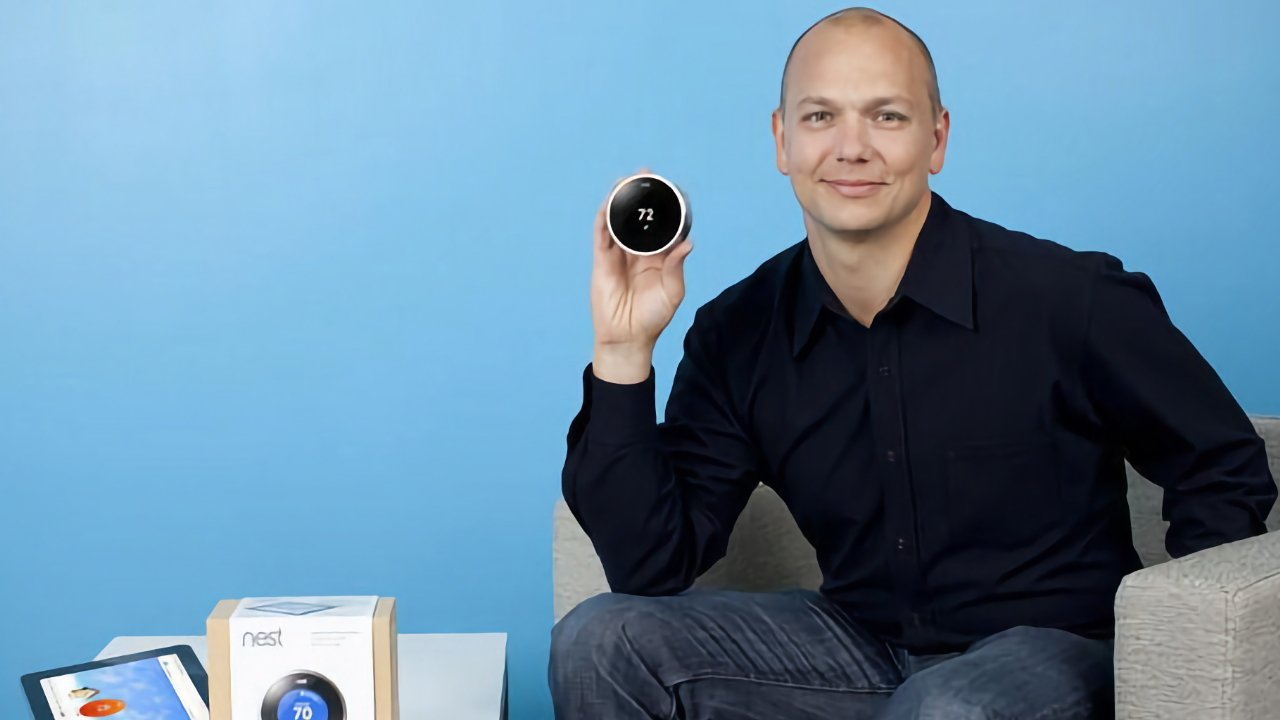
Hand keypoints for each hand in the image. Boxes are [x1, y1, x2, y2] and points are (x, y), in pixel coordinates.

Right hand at [590, 168, 694, 381]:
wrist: (628, 338)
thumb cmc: (653, 318)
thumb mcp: (672, 292)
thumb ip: (677, 267)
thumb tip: (688, 244)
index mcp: (657, 257)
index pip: (661, 226)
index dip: (664, 207)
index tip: (669, 188)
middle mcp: (637, 252)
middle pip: (638, 217)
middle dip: (641, 195)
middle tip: (647, 174)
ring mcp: (618, 255)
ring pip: (618, 221)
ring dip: (621, 200)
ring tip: (627, 180)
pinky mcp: (602, 261)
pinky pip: (602, 234)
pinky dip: (605, 217)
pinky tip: (609, 202)